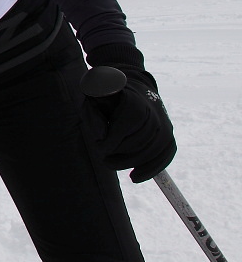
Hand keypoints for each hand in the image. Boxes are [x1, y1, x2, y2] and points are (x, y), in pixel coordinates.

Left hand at [80, 65, 175, 182]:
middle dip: (119, 155)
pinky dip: (152, 168)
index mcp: (134, 103)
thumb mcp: (92, 96)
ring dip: (131, 163)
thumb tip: (102, 137)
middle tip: (105, 159)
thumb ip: (93, 114)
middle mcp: (154, 113)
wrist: (130, 84)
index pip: (122, 131)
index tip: (98, 147)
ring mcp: (164, 123)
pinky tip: (136, 177)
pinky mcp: (169, 133)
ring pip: (152, 152)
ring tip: (113, 164)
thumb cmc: (107, 93)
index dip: (108, 144)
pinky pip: (166, 154)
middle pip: (137, 144)